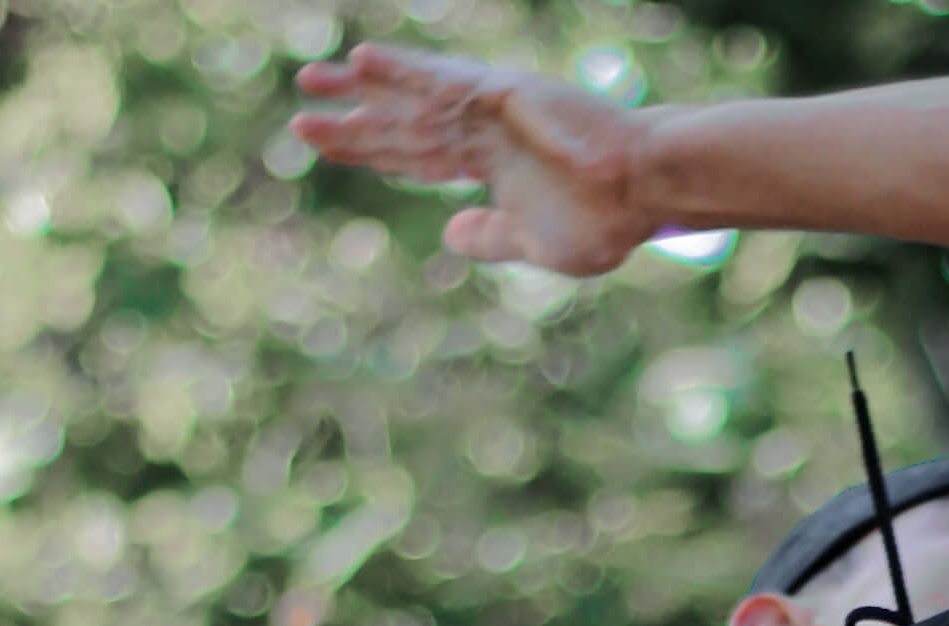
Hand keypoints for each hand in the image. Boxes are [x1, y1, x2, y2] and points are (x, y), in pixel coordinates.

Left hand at [292, 42, 661, 276]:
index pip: (415, 156)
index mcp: (490, 164)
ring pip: (411, 98)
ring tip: (312, 80)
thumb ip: (490, 236)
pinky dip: (403, 70)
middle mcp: (483, 130)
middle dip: (353, 119)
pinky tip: (363, 60)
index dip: (370, 151)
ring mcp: (491, 109)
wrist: (645, 193)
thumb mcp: (534, 242)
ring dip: (361, 88)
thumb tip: (448, 232)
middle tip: (303, 110)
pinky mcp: (502, 94)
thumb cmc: (605, 220)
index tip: (327, 145)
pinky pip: (443, 81)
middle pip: (403, 123)